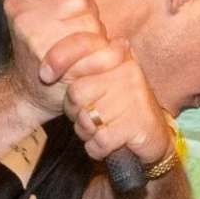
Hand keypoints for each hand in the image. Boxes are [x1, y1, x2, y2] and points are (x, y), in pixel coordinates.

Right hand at [2, 0, 106, 116]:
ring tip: (89, 45)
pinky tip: (114, 52)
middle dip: (88, 13)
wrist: (31, 90)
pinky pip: (99, 50)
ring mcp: (40, 46)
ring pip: (90, 25)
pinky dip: (113, 53)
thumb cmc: (45, 42)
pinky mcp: (60, 69)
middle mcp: (24, 22)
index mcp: (19, 2)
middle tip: (82, 27)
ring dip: (98, 34)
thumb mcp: (39, 5)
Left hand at [58, 33, 171, 174]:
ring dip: (87, 132)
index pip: (79, 49)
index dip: (57, 61)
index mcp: (119, 55)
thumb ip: (82, 67)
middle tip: (90, 117)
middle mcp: (129, 72)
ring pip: (87, 118)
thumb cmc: (120, 109)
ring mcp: (135, 97)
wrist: (154, 137)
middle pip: (76, 92)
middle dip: (76, 112)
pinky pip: (100, 140)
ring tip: (101, 130)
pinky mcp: (138, 124)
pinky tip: (107, 145)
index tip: (45, 75)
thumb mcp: (103, 80)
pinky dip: (97, 148)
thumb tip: (46, 69)